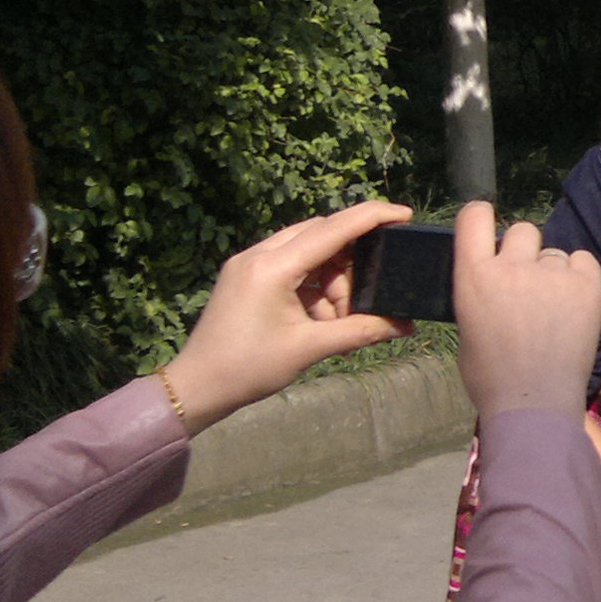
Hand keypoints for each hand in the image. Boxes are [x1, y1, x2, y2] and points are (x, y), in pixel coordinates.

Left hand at [153, 200, 413, 433]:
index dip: (371, 217)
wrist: (197, 387)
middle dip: (351, 261)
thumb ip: (360, 330)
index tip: (404, 214)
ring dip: (331, 278)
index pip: (331, 229)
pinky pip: (290, 266)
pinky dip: (312, 285)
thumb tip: (404, 325)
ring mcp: (248, 264)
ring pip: (307, 251)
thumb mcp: (309, 348)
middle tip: (367, 295)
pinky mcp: (245, 276)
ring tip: (338, 319)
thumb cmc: (248, 368)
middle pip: (320, 235)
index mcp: (272, 267)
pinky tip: (320, 317)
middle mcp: (258, 255)